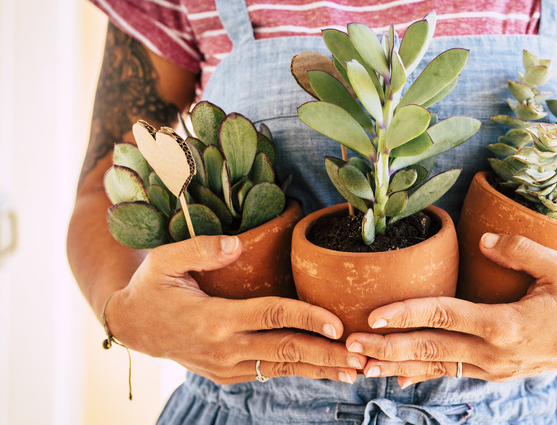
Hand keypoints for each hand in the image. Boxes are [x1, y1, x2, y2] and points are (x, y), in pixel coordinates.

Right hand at [105, 235, 365, 383]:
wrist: (132, 326)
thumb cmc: (153, 287)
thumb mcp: (164, 260)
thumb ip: (200, 250)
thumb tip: (234, 244)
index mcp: (214, 319)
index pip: (270, 316)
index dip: (307, 318)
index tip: (337, 323)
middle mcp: (225, 348)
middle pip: (286, 350)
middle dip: (327, 354)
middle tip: (361, 355)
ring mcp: (227, 366)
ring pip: (283, 368)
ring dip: (321, 368)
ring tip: (354, 370)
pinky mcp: (228, 375)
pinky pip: (271, 372)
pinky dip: (300, 371)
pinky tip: (326, 370)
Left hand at [345, 233, 556, 387]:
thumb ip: (520, 250)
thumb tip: (482, 240)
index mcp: (505, 323)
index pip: (446, 316)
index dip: (408, 313)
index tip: (373, 314)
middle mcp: (493, 351)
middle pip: (431, 348)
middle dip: (388, 347)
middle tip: (351, 345)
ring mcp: (492, 367)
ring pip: (436, 366)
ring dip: (397, 365)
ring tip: (361, 365)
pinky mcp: (492, 372)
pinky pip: (450, 373)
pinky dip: (421, 374)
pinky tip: (395, 377)